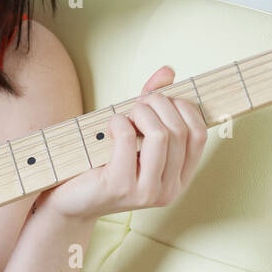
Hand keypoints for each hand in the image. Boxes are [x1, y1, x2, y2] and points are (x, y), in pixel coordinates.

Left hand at [38, 66, 206, 221]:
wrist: (72, 199)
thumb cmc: (105, 163)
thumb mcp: (135, 133)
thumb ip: (154, 104)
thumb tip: (167, 72)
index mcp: (180, 178)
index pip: (199, 134)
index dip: (183, 107)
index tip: (161, 100)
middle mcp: (169, 189)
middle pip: (179, 130)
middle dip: (158, 104)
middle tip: (137, 103)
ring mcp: (147, 192)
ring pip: (160, 134)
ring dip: (140, 112)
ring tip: (125, 115)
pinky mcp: (121, 186)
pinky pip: (128, 138)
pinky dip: (119, 122)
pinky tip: (110, 126)